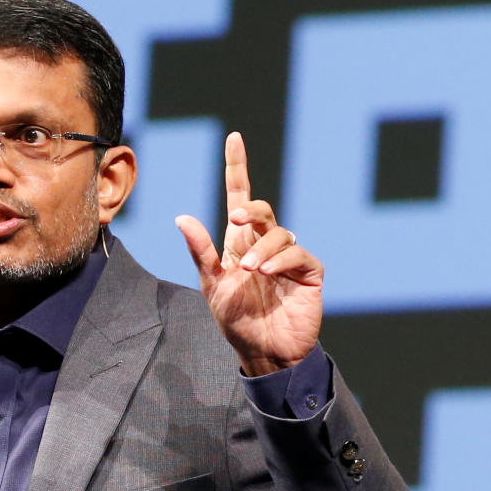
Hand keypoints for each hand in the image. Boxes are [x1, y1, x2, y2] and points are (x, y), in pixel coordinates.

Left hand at [175, 132, 322, 375]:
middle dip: (249, 209)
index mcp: (239, 243)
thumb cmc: (237, 320)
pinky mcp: (309, 272)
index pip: (239, 197)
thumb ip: (201, 251)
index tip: (233, 138)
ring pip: (280, 231)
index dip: (237, 167)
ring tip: (250, 271)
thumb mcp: (212, 284)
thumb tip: (181, 217)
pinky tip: (267, 273)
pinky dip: (281, 259)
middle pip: (260, 210)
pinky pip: (299, 253)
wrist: (263, 352)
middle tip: (235, 220)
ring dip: (262, 247)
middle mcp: (264, 245)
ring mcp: (288, 257)